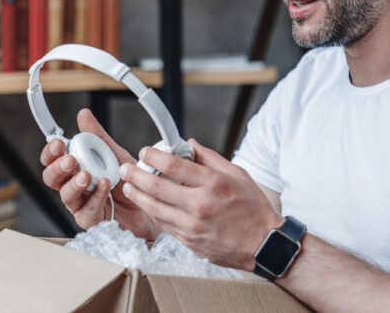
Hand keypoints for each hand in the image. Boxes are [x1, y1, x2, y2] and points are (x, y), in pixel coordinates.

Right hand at [40, 109, 159, 239]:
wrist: (151, 204)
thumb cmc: (129, 182)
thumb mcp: (115, 154)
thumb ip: (98, 137)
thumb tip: (83, 115)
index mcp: (75, 169)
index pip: (52, 160)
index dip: (51, 152)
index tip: (59, 143)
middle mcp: (74, 186)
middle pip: (51, 178)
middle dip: (58, 168)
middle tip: (70, 160)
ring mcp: (81, 205)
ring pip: (66, 196)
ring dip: (75, 183)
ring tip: (87, 175)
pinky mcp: (92, 220)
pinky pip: (88, 210)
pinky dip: (97, 196)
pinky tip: (105, 185)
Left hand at [119, 139, 282, 270]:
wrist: (264, 245)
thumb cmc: (253, 209)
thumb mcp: (238, 175)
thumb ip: (210, 158)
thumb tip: (190, 144)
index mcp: (213, 184)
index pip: (173, 165)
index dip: (153, 155)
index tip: (145, 151)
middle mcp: (200, 205)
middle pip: (156, 186)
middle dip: (135, 175)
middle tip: (126, 168)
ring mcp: (192, 226)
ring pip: (154, 208)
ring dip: (136, 195)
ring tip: (128, 186)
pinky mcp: (189, 241)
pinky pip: (163, 224)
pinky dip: (152, 211)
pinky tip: (146, 203)